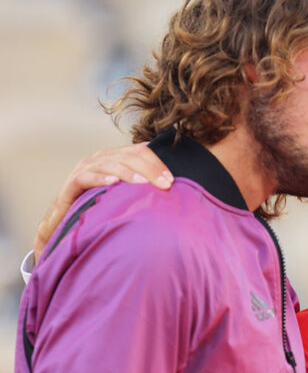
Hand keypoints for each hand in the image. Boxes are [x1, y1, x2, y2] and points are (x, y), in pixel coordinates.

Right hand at [33, 143, 172, 261]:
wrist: (67, 221)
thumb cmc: (105, 207)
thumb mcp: (129, 195)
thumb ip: (147, 188)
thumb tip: (176, 191)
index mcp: (119, 157)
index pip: (142, 151)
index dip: (158, 163)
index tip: (172, 180)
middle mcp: (102, 159)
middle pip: (130, 156)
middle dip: (150, 169)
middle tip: (166, 185)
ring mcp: (86, 168)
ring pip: (111, 164)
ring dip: (129, 173)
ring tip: (144, 184)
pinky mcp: (71, 183)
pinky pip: (85, 177)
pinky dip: (99, 180)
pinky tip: (112, 184)